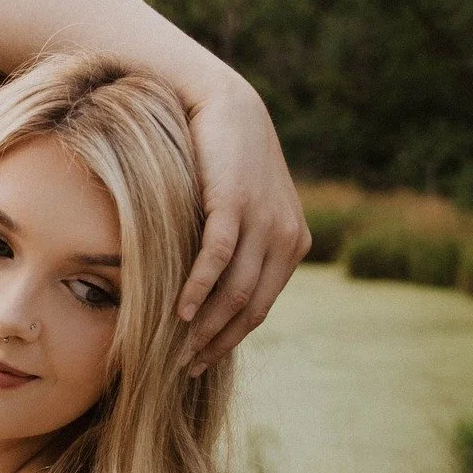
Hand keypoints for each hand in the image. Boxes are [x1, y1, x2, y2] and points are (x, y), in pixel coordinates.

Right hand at [177, 71, 309, 369]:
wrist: (225, 103)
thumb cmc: (225, 160)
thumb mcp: (242, 208)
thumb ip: (240, 247)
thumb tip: (214, 293)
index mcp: (293, 244)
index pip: (261, 306)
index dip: (230, 339)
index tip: (201, 362)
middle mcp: (287, 237)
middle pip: (251, 308)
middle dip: (217, 343)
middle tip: (184, 369)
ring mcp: (264, 220)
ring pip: (236, 290)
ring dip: (207, 326)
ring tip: (179, 349)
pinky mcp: (236, 203)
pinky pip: (218, 259)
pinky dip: (199, 289)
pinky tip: (180, 312)